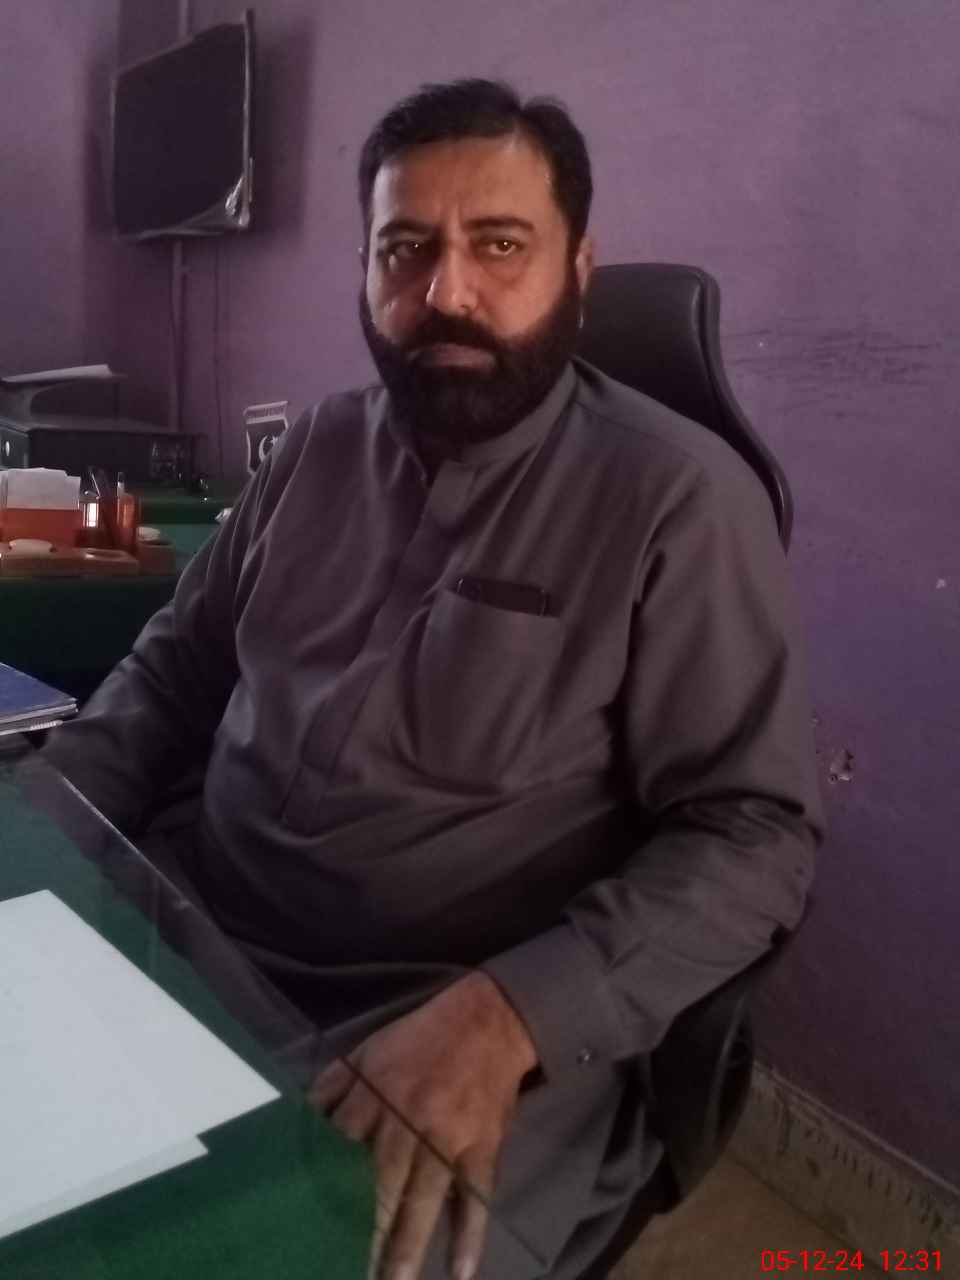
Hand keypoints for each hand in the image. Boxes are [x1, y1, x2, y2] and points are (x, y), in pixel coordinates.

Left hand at [308, 972, 537, 1279]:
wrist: (489, 1018)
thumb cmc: (420, 1038)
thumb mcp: (367, 1050)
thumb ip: (333, 1089)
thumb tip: (299, 1123)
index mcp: (376, 1093)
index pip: (343, 1152)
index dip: (326, 1190)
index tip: (309, 1227)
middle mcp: (410, 1118)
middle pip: (382, 1185)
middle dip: (366, 1233)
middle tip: (349, 1273)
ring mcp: (451, 1136)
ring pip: (425, 1199)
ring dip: (409, 1248)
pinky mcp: (484, 1146)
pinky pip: (477, 1196)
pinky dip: (470, 1235)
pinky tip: (459, 1273)